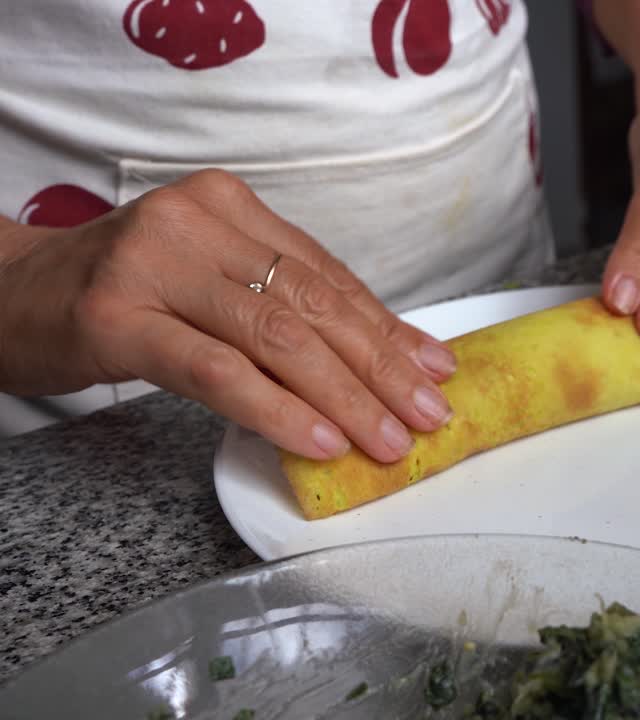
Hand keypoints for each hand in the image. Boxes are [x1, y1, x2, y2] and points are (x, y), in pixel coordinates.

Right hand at [0, 170, 455, 462]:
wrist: (5, 296)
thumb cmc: (121, 297)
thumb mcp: (213, 286)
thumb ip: (294, 309)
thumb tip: (399, 355)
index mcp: (230, 206)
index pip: (328, 276)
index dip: (389, 329)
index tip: (437, 373)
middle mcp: (197, 221)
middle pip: (314, 305)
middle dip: (382, 369)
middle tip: (429, 417)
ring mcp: (154, 264)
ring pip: (277, 338)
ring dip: (345, 397)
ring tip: (388, 440)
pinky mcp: (117, 318)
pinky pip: (217, 371)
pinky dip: (277, 409)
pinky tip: (320, 441)